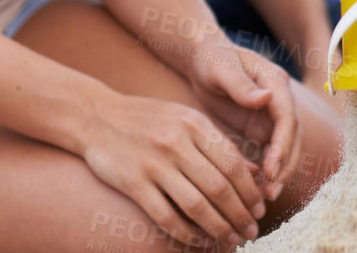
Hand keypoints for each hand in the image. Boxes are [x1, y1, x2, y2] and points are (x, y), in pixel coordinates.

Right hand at [81, 88, 265, 248]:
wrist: (96, 116)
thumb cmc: (147, 119)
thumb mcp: (185, 118)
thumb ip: (218, 143)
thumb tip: (253, 173)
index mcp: (194, 123)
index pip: (233, 163)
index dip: (250, 191)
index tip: (260, 209)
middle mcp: (177, 142)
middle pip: (219, 187)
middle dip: (240, 214)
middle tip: (251, 231)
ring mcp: (154, 162)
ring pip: (196, 205)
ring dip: (219, 227)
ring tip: (232, 239)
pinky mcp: (133, 182)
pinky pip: (166, 215)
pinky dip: (187, 233)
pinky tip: (200, 241)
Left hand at [186, 42, 303, 203]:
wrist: (202, 58)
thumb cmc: (211, 58)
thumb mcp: (220, 67)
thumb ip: (240, 84)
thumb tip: (265, 99)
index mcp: (275, 82)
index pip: (287, 118)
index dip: (283, 145)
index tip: (271, 169)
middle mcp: (279, 100)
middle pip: (293, 137)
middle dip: (285, 165)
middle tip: (271, 191)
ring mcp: (272, 115)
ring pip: (286, 148)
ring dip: (280, 171)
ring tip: (266, 195)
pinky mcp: (261, 127)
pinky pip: (270, 152)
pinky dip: (268, 170)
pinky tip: (256, 187)